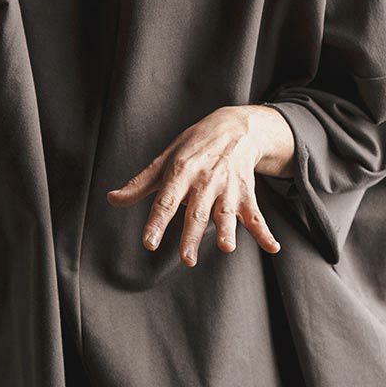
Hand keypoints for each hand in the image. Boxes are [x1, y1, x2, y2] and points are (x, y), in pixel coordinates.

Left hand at [105, 106, 294, 266]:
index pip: (166, 201)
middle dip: (192, 235)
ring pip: (226, 212)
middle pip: (197, 212)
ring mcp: (228, 187)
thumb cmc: (194, 146)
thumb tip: (112, 199)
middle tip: (187, 259)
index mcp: (181, 172)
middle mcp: (205, 180)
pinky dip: (265, 232)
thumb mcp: (166, 158)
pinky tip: (273, 248)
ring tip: (227, 248)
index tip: (149, 243)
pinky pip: (256, 215)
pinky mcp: (246, 193)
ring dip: (228, 230)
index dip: (157, 222)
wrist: (235, 127)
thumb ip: (141, 183)